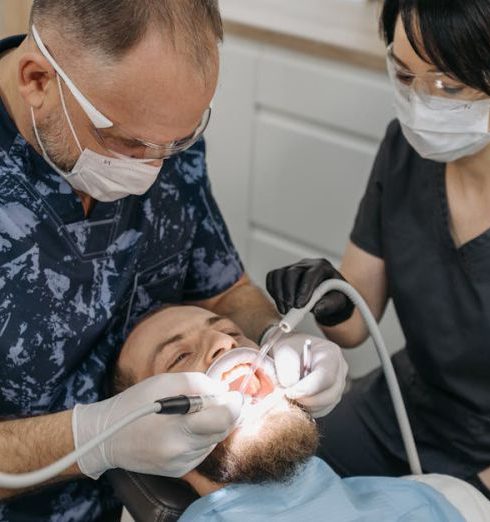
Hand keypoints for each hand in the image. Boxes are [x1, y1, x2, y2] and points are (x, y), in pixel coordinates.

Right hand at [73, 373, 242, 478]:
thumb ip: (198, 383)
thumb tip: (223, 391)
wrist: (107, 436)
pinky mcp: (178, 471)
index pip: (224, 418)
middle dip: (227, 413)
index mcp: (177, 427)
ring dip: (215, 424)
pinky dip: (203, 436)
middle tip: (221, 399)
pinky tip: (188, 427)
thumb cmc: (135, 403)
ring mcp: (180, 464)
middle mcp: (181, 450)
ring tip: (198, 412)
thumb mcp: (164, 382)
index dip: (234, 404)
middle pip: (223, 430)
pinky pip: (203, 451)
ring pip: (215, 440)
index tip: (235, 395)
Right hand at [266, 258, 354, 326]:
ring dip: (279, 293)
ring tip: (284, 309)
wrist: (328, 296)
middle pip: (292, 272)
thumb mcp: (338, 302)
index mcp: (323, 267)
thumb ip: (330, 304)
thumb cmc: (334, 297)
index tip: (299, 305)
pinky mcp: (283, 273)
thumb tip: (317, 308)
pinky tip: (279, 302)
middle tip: (290, 309)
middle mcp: (307, 264)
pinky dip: (273, 290)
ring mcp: (293, 267)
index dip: (304, 289)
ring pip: (279, 274)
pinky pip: (272, 277)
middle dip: (289, 293)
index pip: (311, 274)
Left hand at [271, 333, 347, 417]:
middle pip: (329, 395)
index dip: (307, 389)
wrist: (291, 353)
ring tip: (289, 393)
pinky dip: (306, 408)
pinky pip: (320, 411)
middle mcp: (340, 371)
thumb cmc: (289, 349)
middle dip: (305, 400)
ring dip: (304, 405)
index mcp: (331, 353)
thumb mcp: (283, 350)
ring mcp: (339, 387)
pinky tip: (296, 396)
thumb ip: (286, 366)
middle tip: (285, 395)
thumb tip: (291, 385)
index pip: (325, 377)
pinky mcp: (332, 399)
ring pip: (324, 406)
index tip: (288, 392)